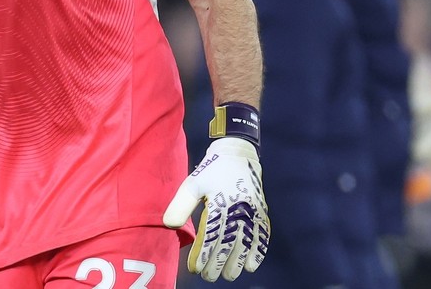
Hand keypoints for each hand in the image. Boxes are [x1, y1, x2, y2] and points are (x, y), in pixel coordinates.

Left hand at [163, 137, 268, 281]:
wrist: (237, 155)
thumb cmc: (211, 171)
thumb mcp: (191, 184)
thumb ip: (180, 205)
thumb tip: (169, 225)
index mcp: (219, 204)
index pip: (211, 237)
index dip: (204, 255)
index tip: (196, 268)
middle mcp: (238, 210)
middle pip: (229, 244)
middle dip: (219, 264)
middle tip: (210, 277)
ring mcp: (252, 212)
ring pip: (246, 244)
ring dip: (238, 262)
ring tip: (229, 276)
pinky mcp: (261, 212)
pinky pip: (262, 236)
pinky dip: (258, 252)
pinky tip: (251, 265)